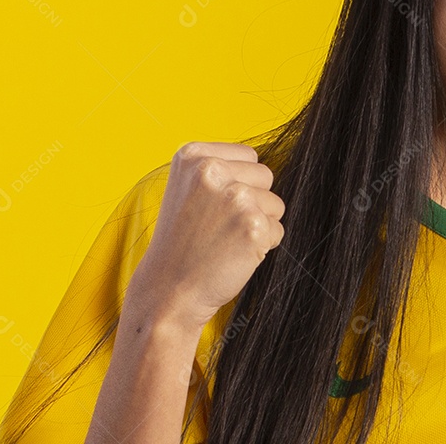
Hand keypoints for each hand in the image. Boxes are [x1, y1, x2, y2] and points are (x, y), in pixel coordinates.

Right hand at [126, 142, 285, 333]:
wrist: (168, 289)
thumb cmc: (183, 241)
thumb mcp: (188, 189)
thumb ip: (222, 169)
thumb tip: (263, 167)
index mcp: (193, 155)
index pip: (249, 156)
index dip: (239, 183)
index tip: (211, 205)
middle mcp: (213, 170)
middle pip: (266, 175)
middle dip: (253, 200)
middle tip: (219, 225)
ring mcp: (235, 197)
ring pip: (275, 203)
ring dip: (258, 223)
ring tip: (225, 239)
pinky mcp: (253, 225)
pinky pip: (277, 230)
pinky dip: (262, 245)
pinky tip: (233, 254)